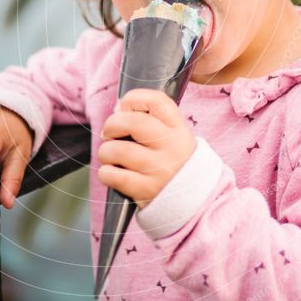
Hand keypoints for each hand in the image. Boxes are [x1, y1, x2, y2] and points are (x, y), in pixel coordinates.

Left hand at [98, 89, 196, 209]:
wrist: (194, 202)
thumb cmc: (174, 164)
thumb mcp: (174, 138)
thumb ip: (151, 120)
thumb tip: (118, 108)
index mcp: (179, 129)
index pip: (157, 100)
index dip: (133, 99)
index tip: (125, 108)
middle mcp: (171, 147)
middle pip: (133, 122)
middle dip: (112, 124)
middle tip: (110, 133)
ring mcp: (159, 169)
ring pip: (117, 150)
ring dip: (106, 151)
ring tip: (111, 156)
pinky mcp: (145, 190)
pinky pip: (112, 175)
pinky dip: (106, 173)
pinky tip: (114, 173)